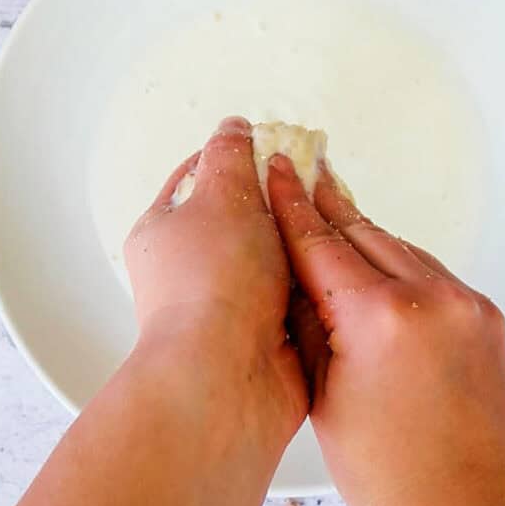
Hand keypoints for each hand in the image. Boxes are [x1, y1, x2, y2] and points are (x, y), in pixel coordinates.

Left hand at [12, 117, 307, 505]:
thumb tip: (233, 127)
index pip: (196, 177)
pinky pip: (297, 299)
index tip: (275, 144)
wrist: (227, 378)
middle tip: (317, 182)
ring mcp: (231, 306)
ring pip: (276, 259)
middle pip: (243, 218)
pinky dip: (316, 286)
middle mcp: (194, 270)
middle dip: (280, 202)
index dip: (236, 156)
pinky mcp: (266, 337)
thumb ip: (231, 156)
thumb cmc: (214, 284)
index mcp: (166, 232)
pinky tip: (339, 267)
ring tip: (334, 222)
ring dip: (303, 245)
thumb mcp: (220, 197)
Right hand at [267, 154, 504, 505]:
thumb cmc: (392, 474)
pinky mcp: (484, 314)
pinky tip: (374, 261)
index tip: (278, 170)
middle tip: (301, 171)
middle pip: (362, 232)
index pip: (321, 243)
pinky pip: (430, 270)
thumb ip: (309, 322)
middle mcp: (431, 299)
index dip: (292, 203)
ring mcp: (465, 304)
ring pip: (398, 247)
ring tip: (329, 212)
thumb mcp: (325, 394)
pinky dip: (398, 261)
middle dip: (326, 204)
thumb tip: (292, 273)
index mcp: (380, 319)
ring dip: (361, 233)